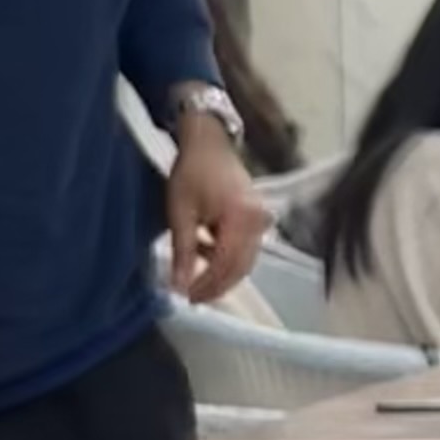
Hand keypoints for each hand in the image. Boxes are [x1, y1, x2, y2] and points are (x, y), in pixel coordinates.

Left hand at [167, 119, 268, 304]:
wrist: (209, 142)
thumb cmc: (191, 172)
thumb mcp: (180, 213)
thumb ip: (183, 251)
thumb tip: (178, 285)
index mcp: (240, 220)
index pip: (227, 265)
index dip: (208, 285)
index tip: (188, 297)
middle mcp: (257, 223)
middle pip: (241, 267)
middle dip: (218, 285)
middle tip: (193, 297)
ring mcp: (260, 220)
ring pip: (245, 260)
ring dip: (223, 273)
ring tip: (197, 280)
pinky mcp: (257, 218)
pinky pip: (246, 247)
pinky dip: (228, 257)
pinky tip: (207, 255)